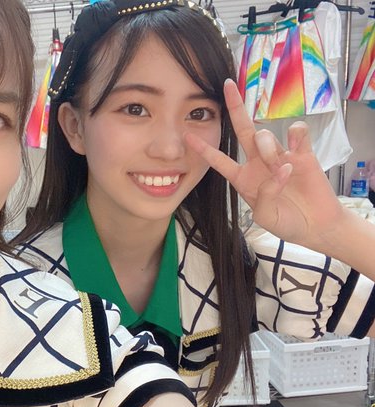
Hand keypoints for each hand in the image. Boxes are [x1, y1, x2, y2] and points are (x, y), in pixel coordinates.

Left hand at [185, 79, 344, 252]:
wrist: (315, 226)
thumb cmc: (286, 223)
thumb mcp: (265, 216)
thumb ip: (264, 194)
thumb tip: (279, 168)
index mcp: (242, 178)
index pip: (218, 160)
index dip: (203, 149)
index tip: (186, 136)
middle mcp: (258, 162)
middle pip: (243, 130)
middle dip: (235, 107)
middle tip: (227, 86)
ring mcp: (281, 155)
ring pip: (265, 135)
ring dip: (268, 149)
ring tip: (280, 169)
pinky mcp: (303, 153)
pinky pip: (297, 132)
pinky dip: (295, 136)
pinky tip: (297, 148)